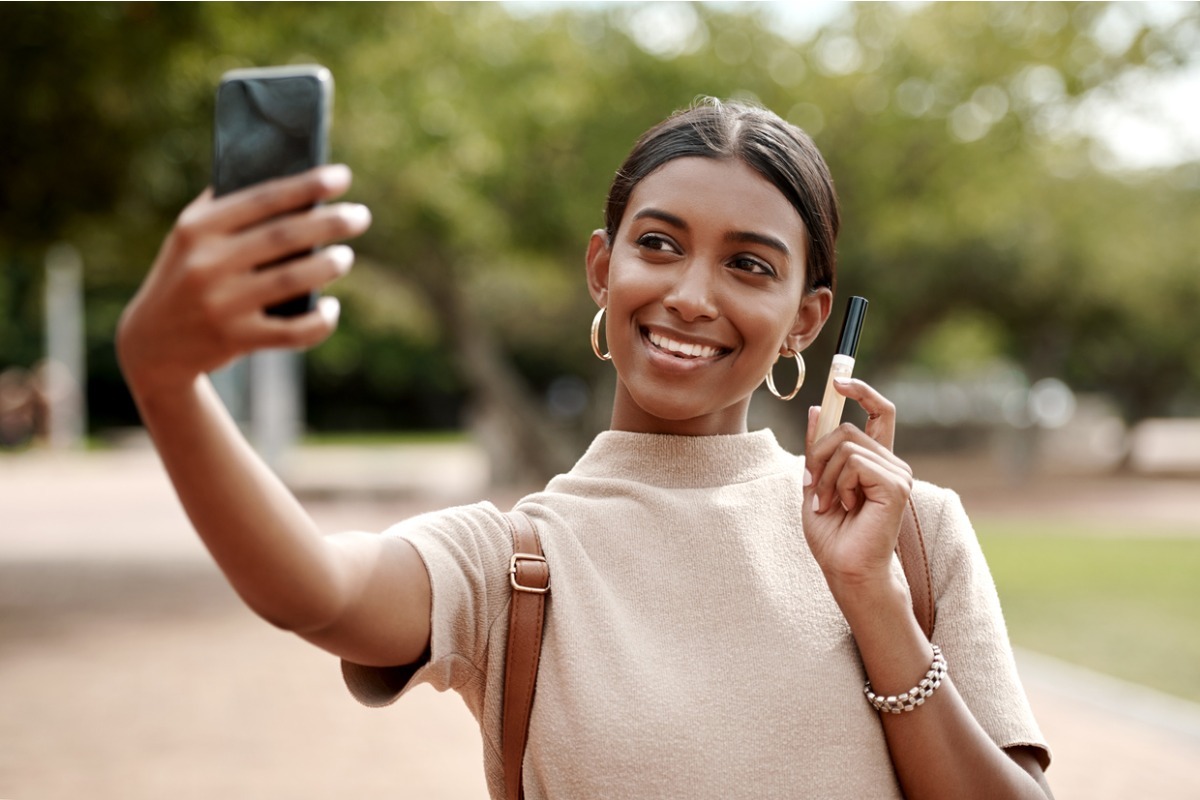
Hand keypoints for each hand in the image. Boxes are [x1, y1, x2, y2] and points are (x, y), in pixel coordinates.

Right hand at [116, 165, 370, 402]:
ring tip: (346, 256)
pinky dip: (320, 320)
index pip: (262, 198)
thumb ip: (226, 207)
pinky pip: (292, 331)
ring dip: (329, 265)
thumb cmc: (186, 277)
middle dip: (330, 223)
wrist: (153, 344)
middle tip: (361, 216)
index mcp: (197, 229)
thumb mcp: (190, 238)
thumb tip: (290, 176)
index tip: (342, 177)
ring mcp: (220, 304)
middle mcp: (207, 263)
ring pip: (292, 280)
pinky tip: (331, 308)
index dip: (307, 186)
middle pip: (284, 236)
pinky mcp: (235, 339)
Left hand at [802, 377, 913, 590]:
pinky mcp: (896, 486)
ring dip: (825, 476)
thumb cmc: (832, 534)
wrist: (844, 569)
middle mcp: (892, 464)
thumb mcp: (815, 482)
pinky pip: (854, 463)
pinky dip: (838, 484)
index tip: (839, 381)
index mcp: (876, 462)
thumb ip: (817, 448)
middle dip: (817, 455)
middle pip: (845, 429)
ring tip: (830, 504)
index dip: (862, 391)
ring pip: (845, 445)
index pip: (879, 413)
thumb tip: (814, 409)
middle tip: (813, 488)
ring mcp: (897, 473)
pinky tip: (846, 507)